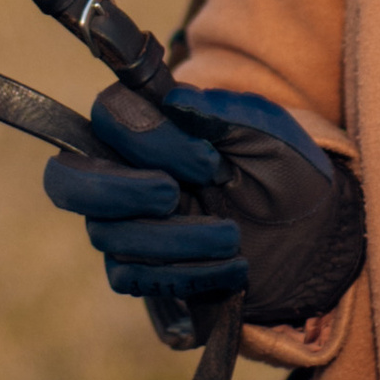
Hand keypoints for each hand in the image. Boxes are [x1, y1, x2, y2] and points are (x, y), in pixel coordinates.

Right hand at [42, 77, 365, 328]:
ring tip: (231, 237)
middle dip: (115, 191)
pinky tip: (229, 269)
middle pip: (66, 181)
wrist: (313, 233)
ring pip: (107, 236)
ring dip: (173, 239)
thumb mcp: (267, 133)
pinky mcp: (140, 271)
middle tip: (173, 195)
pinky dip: (181, 276)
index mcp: (148, 125)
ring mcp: (124, 225)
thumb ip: (222, 112)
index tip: (207, 159)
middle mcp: (122, 173)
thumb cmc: (282, 169)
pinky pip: (130, 278)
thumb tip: (176, 100)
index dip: (145, 137)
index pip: (105, 116)